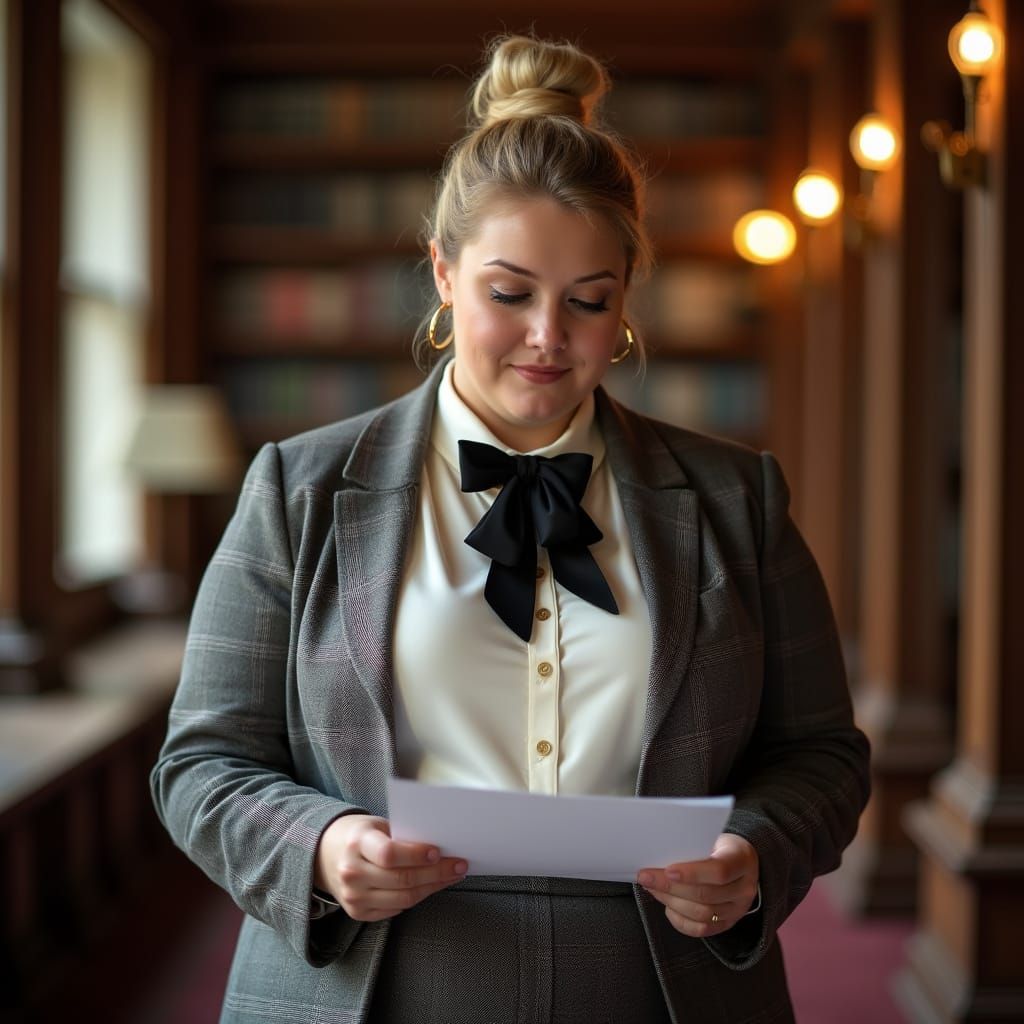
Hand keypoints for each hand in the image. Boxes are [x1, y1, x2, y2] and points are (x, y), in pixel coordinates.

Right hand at [314, 814, 466, 921]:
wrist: (325, 855)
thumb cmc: (360, 835)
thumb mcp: (376, 826)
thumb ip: (401, 837)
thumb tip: (439, 848)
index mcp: (356, 843)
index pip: (388, 854)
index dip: (415, 855)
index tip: (438, 852)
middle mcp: (351, 872)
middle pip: (401, 879)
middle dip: (436, 873)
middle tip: (459, 865)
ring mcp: (353, 897)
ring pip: (403, 899)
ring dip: (432, 888)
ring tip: (451, 877)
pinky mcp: (358, 913)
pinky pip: (396, 910)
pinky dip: (417, 898)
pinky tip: (431, 887)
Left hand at [637, 833, 758, 937]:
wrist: (739, 860)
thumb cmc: (718, 845)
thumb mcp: (711, 836)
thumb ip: (692, 845)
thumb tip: (658, 854)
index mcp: (742, 860)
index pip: (719, 871)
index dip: (692, 873)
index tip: (667, 870)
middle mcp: (744, 888)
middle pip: (706, 895)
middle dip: (671, 887)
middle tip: (647, 877)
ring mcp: (738, 909)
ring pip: (702, 914)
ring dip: (671, 901)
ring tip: (652, 888)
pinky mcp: (727, 923)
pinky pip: (701, 930)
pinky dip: (680, 920)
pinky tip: (667, 905)